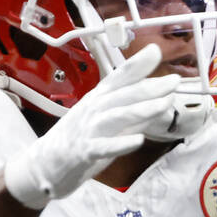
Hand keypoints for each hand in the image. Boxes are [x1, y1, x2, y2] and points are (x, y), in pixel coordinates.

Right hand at [3, 45, 180, 208]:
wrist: (43, 165)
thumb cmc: (77, 140)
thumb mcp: (107, 123)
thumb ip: (132, 114)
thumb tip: (158, 104)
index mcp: (99, 99)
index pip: (120, 77)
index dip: (137, 64)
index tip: (156, 51)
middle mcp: (94, 109)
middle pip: (124, 94)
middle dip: (150, 86)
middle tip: (174, 81)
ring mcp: (88, 129)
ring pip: (117, 115)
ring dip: (142, 109)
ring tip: (165, 105)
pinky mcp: (83, 151)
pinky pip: (103, 146)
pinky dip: (120, 143)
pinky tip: (138, 141)